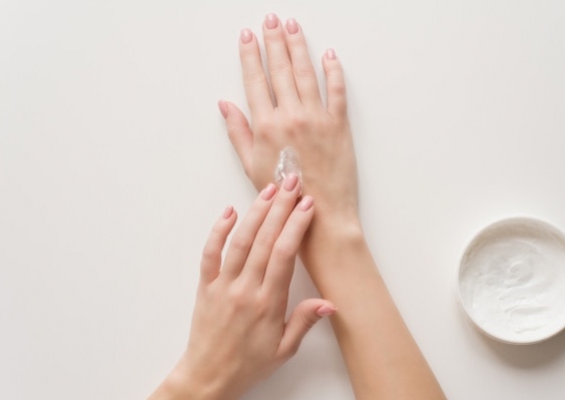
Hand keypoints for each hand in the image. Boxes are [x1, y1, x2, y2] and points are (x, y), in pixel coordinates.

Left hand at [130, 176, 335, 399]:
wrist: (209, 377)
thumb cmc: (249, 364)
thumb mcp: (284, 349)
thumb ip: (305, 321)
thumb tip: (330, 303)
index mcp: (268, 303)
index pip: (284, 255)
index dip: (296, 226)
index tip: (307, 205)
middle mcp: (245, 289)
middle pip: (264, 239)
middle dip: (280, 207)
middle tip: (291, 182)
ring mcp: (223, 285)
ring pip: (239, 241)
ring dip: (255, 212)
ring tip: (269, 190)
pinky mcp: (205, 286)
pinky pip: (210, 253)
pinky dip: (218, 230)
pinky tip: (229, 211)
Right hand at [219, 13, 358, 216]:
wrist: (320, 215)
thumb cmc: (284, 195)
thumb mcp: (250, 166)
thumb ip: (238, 132)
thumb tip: (225, 105)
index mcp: (266, 125)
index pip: (256, 80)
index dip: (251, 55)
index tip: (248, 36)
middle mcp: (291, 116)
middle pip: (281, 69)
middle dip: (274, 40)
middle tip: (271, 19)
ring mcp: (317, 118)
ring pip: (307, 72)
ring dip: (299, 46)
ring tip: (293, 26)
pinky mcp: (339, 125)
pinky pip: (337, 90)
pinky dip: (334, 71)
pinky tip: (329, 55)